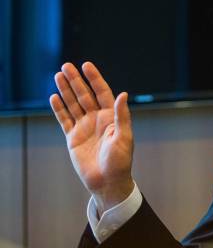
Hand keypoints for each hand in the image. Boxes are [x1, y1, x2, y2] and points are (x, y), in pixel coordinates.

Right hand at [50, 62, 134, 214]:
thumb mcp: (124, 138)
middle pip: (85, 95)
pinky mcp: (73, 138)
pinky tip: (54, 97)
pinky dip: (59, 109)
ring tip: (58, 75)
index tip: (86, 65)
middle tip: (66, 66)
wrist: (108, 182)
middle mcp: (97, 119)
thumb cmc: (120, 162)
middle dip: (76, 80)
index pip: (102, 92)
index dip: (94, 78)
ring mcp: (85, 127)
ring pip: (73, 104)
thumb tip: (123, 94)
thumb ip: (122, 116)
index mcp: (111, 117)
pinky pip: (64, 119)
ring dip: (66, 90)